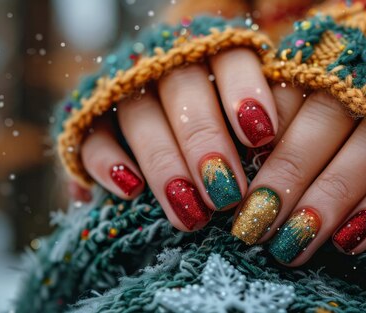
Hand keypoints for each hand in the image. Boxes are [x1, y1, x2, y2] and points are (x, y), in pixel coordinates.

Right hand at [79, 48, 283, 231]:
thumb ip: (257, 127)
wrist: (157, 107)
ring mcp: (125, 87)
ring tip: (189, 210)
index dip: (245, 94)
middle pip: (184, 91)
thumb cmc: (222, 120)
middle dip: (205, 142)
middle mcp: (167, 64)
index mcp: (212, 54)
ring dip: (164, 162)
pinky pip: (92, 136)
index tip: (261, 137)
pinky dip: (107, 162)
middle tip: (226, 194)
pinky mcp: (90, 117)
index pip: (230, 60)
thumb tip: (274, 154)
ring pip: (140, 116)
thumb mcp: (246, 116)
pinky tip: (130, 191)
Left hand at [231, 90, 365, 265]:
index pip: (283, 105)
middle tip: (252, 228)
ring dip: (325, 204)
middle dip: (283, 183)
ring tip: (292, 246)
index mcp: (328, 60)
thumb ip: (286, 105)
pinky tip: (348, 243)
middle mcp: (365, 81)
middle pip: (317, 132)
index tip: (229, 191)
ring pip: (361, 158)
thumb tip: (242, 162)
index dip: (256, 151)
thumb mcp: (321, 73)